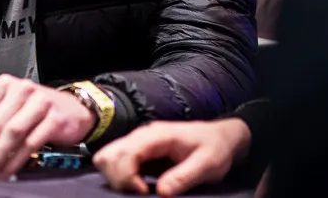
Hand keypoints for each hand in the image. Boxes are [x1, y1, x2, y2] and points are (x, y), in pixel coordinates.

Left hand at [0, 75, 96, 180]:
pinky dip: (16, 161)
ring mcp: (39, 103)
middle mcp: (22, 89)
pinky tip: (7, 172)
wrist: (74, 109)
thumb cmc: (38, 110)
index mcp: (5, 85)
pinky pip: (30, 143)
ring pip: (11, 134)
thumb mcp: (12, 110)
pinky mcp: (54, 119)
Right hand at [93, 118, 251, 196]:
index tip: (144, 192)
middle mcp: (141, 136)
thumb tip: (161, 192)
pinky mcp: (138, 152)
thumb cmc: (215, 148)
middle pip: (108, 155)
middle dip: (118, 178)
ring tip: (138, 189)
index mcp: (157, 135)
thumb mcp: (207, 164)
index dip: (127, 176)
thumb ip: (184, 176)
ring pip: (107, 158)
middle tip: (141, 192)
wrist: (219, 138)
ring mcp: (138, 143)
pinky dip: (121, 177)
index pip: (125, 153)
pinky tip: (139, 186)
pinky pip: (116, 163)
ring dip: (117, 178)